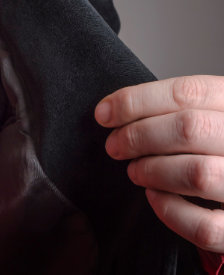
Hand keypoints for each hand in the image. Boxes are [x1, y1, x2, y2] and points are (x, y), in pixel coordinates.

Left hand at [95, 76, 223, 252]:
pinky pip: (205, 225)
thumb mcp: (207, 116)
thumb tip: (114, 111)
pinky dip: (171, 211)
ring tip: (135, 171)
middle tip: (115, 146)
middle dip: (138, 136)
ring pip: (198, 173)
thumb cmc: (217, 147)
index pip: (187, 93)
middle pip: (190, 128)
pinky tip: (154, 197)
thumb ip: (173, 111)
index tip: (104, 113)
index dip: (136, 101)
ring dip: (153, 171)